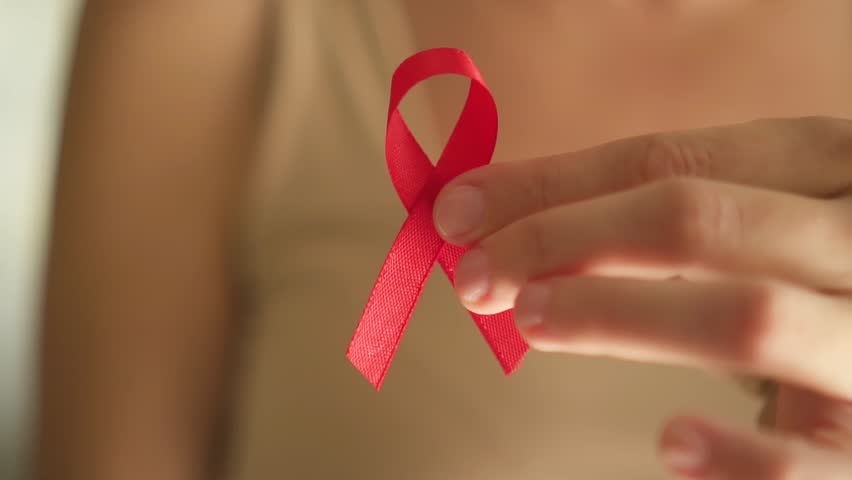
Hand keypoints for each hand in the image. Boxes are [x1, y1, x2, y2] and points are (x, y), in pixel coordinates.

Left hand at [434, 117, 851, 478]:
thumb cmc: (807, 272)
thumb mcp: (749, 220)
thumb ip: (641, 217)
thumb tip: (492, 219)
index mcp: (826, 162)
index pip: (668, 159)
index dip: (551, 186)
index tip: (459, 212)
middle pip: (700, 223)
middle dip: (567, 240)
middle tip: (479, 275)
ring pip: (748, 317)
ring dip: (620, 316)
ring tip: (531, 320)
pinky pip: (819, 457)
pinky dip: (742, 456)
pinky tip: (668, 444)